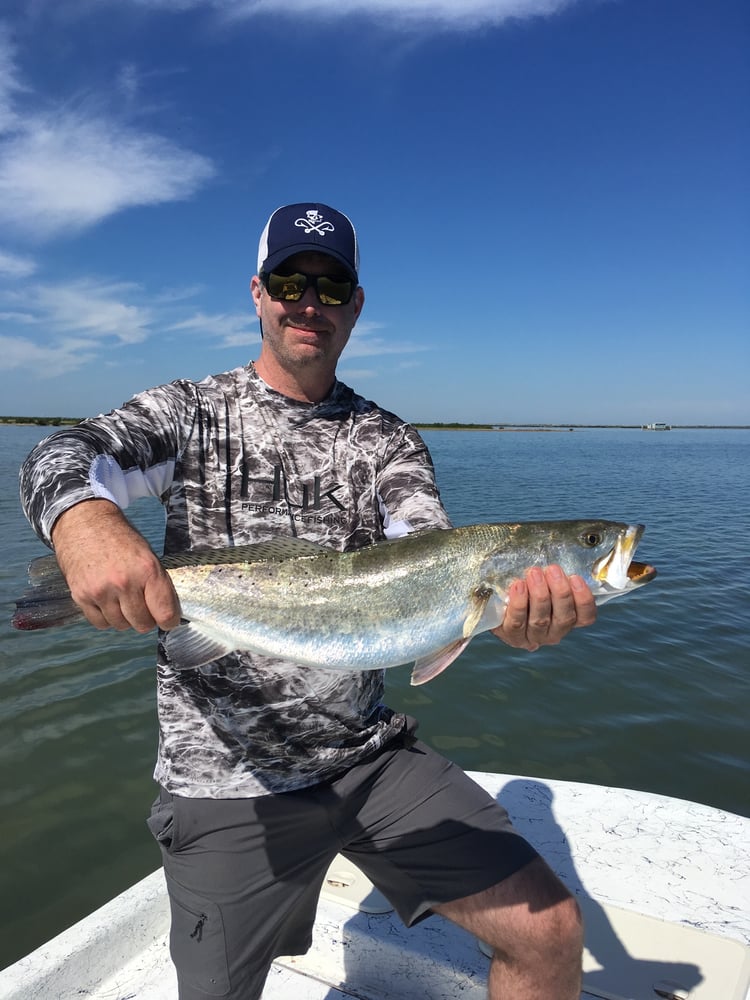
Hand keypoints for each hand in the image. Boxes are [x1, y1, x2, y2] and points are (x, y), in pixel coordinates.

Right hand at [51, 499, 180, 632]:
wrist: (85, 524)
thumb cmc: (121, 541)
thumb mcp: (148, 556)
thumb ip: (158, 585)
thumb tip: (168, 614)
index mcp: (148, 570)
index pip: (165, 613)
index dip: (169, 621)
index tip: (168, 620)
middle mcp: (124, 583)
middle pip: (142, 624)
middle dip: (146, 619)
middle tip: (143, 607)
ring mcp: (101, 591)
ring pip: (121, 625)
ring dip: (125, 618)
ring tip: (123, 598)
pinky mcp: (81, 596)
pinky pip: (101, 623)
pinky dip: (106, 617)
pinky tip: (108, 601)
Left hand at [492, 565, 596, 650]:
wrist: (497, 604)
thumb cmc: (528, 586)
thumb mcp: (546, 580)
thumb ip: (556, 574)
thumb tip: (564, 550)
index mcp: (568, 619)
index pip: (586, 617)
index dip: (584, 599)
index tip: (576, 578)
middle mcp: (554, 632)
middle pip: (564, 617)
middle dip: (560, 593)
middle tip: (553, 569)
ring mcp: (533, 637)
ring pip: (541, 620)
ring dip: (539, 595)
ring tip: (534, 573)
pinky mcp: (512, 636)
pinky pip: (517, 622)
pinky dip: (519, 603)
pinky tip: (518, 586)